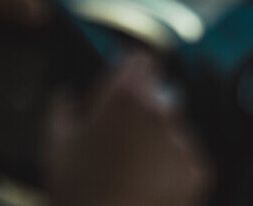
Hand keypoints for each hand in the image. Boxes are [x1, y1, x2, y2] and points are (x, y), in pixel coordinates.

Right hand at [46, 53, 211, 205]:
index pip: (141, 60)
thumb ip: (62, 107)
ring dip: (157, 139)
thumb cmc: (79, 191)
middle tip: (121, 136)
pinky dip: (171, 167)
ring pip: (172, 128)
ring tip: (133, 169)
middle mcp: (160, 111)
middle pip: (158, 94)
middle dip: (143, 108)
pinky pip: (185, 158)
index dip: (130, 71)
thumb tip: (66, 95)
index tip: (122, 83)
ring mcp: (182, 141)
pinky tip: (149, 186)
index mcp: (125, 96)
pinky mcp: (198, 170)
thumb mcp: (55, 143)